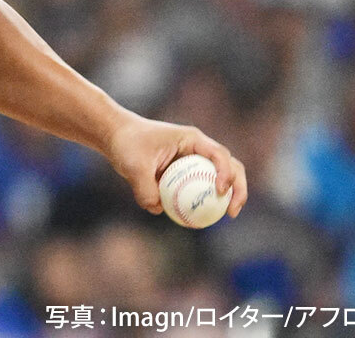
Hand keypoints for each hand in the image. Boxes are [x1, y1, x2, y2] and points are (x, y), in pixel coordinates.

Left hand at [103, 115, 247, 218]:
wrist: (117, 137)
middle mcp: (198, 149)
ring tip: (227, 216)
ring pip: (219, 178)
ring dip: (228, 196)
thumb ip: (144, 188)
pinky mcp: (186, 172)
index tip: (219, 191)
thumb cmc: (126, 144)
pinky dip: (205, 201)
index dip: (226, 173)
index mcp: (192, 139)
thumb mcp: (133, 165)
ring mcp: (194, 160)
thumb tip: (158, 209)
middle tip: (232, 211)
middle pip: (230, 166)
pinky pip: (200, 188)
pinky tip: (201, 218)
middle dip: (238, 188)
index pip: (219, 155)